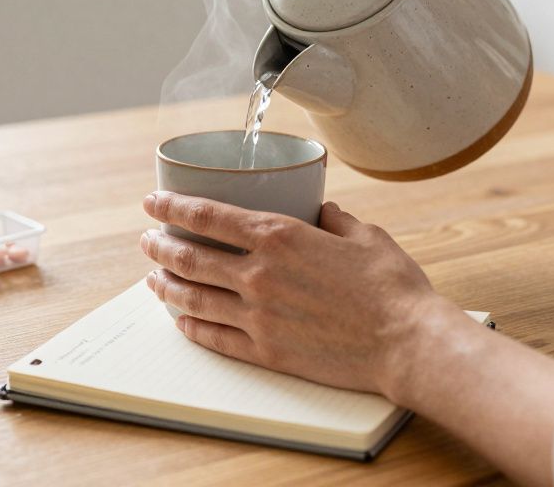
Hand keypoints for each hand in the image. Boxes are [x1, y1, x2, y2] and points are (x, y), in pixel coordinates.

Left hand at [140, 191, 454, 401]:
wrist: (406, 343)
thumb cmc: (392, 287)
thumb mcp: (364, 235)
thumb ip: (334, 220)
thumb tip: (323, 211)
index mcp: (279, 237)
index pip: (207, 215)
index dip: (172, 206)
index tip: (152, 202)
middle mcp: (259, 274)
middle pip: (189, 257)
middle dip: (159, 246)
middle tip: (147, 241)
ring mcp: (257, 316)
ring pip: (192, 297)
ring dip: (165, 285)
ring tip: (152, 278)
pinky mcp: (265, 351)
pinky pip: (213, 337)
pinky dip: (190, 325)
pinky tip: (180, 319)